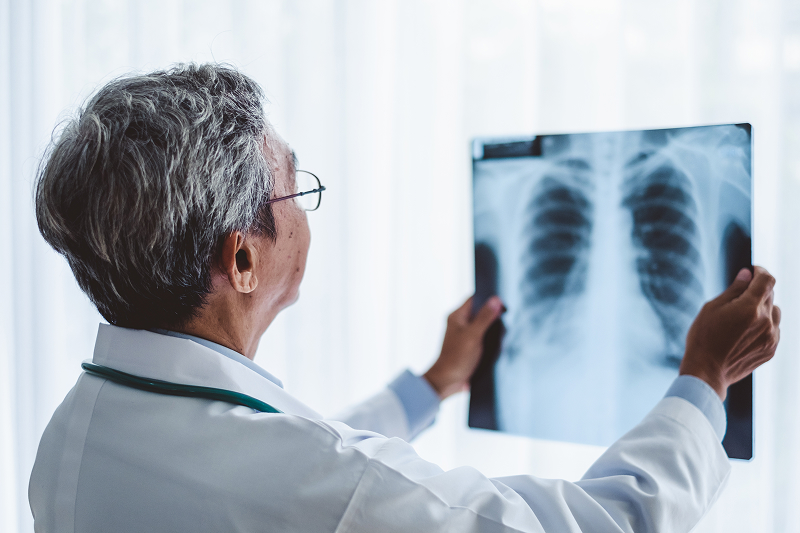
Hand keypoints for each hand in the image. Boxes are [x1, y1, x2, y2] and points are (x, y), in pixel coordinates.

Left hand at [423, 296, 503, 399]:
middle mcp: (460, 325)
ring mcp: (466, 337)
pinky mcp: (471, 348)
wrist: (447, 382)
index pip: (474, 299)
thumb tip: (495, 300)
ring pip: (484, 327)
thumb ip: (484, 318)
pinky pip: (484, 340)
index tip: (502, 300)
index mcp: (457, 317)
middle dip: (493, 315)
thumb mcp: (473, 336)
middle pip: (481, 313)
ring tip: (504, 332)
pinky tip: (500, 345)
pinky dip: (492, 341)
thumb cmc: (455, 359)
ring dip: (493, 330)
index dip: (488, 298)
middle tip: (506, 317)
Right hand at [680, 266, 780, 400]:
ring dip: (763, 309)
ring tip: (743, 317)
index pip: (767, 280)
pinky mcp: (771, 350)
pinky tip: (745, 332)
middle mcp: (766, 322)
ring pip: (774, 313)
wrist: (707, 372)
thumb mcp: (712, 308)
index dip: (760, 271)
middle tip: (740, 296)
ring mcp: (771, 337)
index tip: (753, 271)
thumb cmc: (704, 338)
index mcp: (750, 308)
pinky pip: (774, 330)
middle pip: (770, 295)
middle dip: (757, 291)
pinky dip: (764, 325)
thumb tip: (747, 274)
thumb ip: (733, 290)